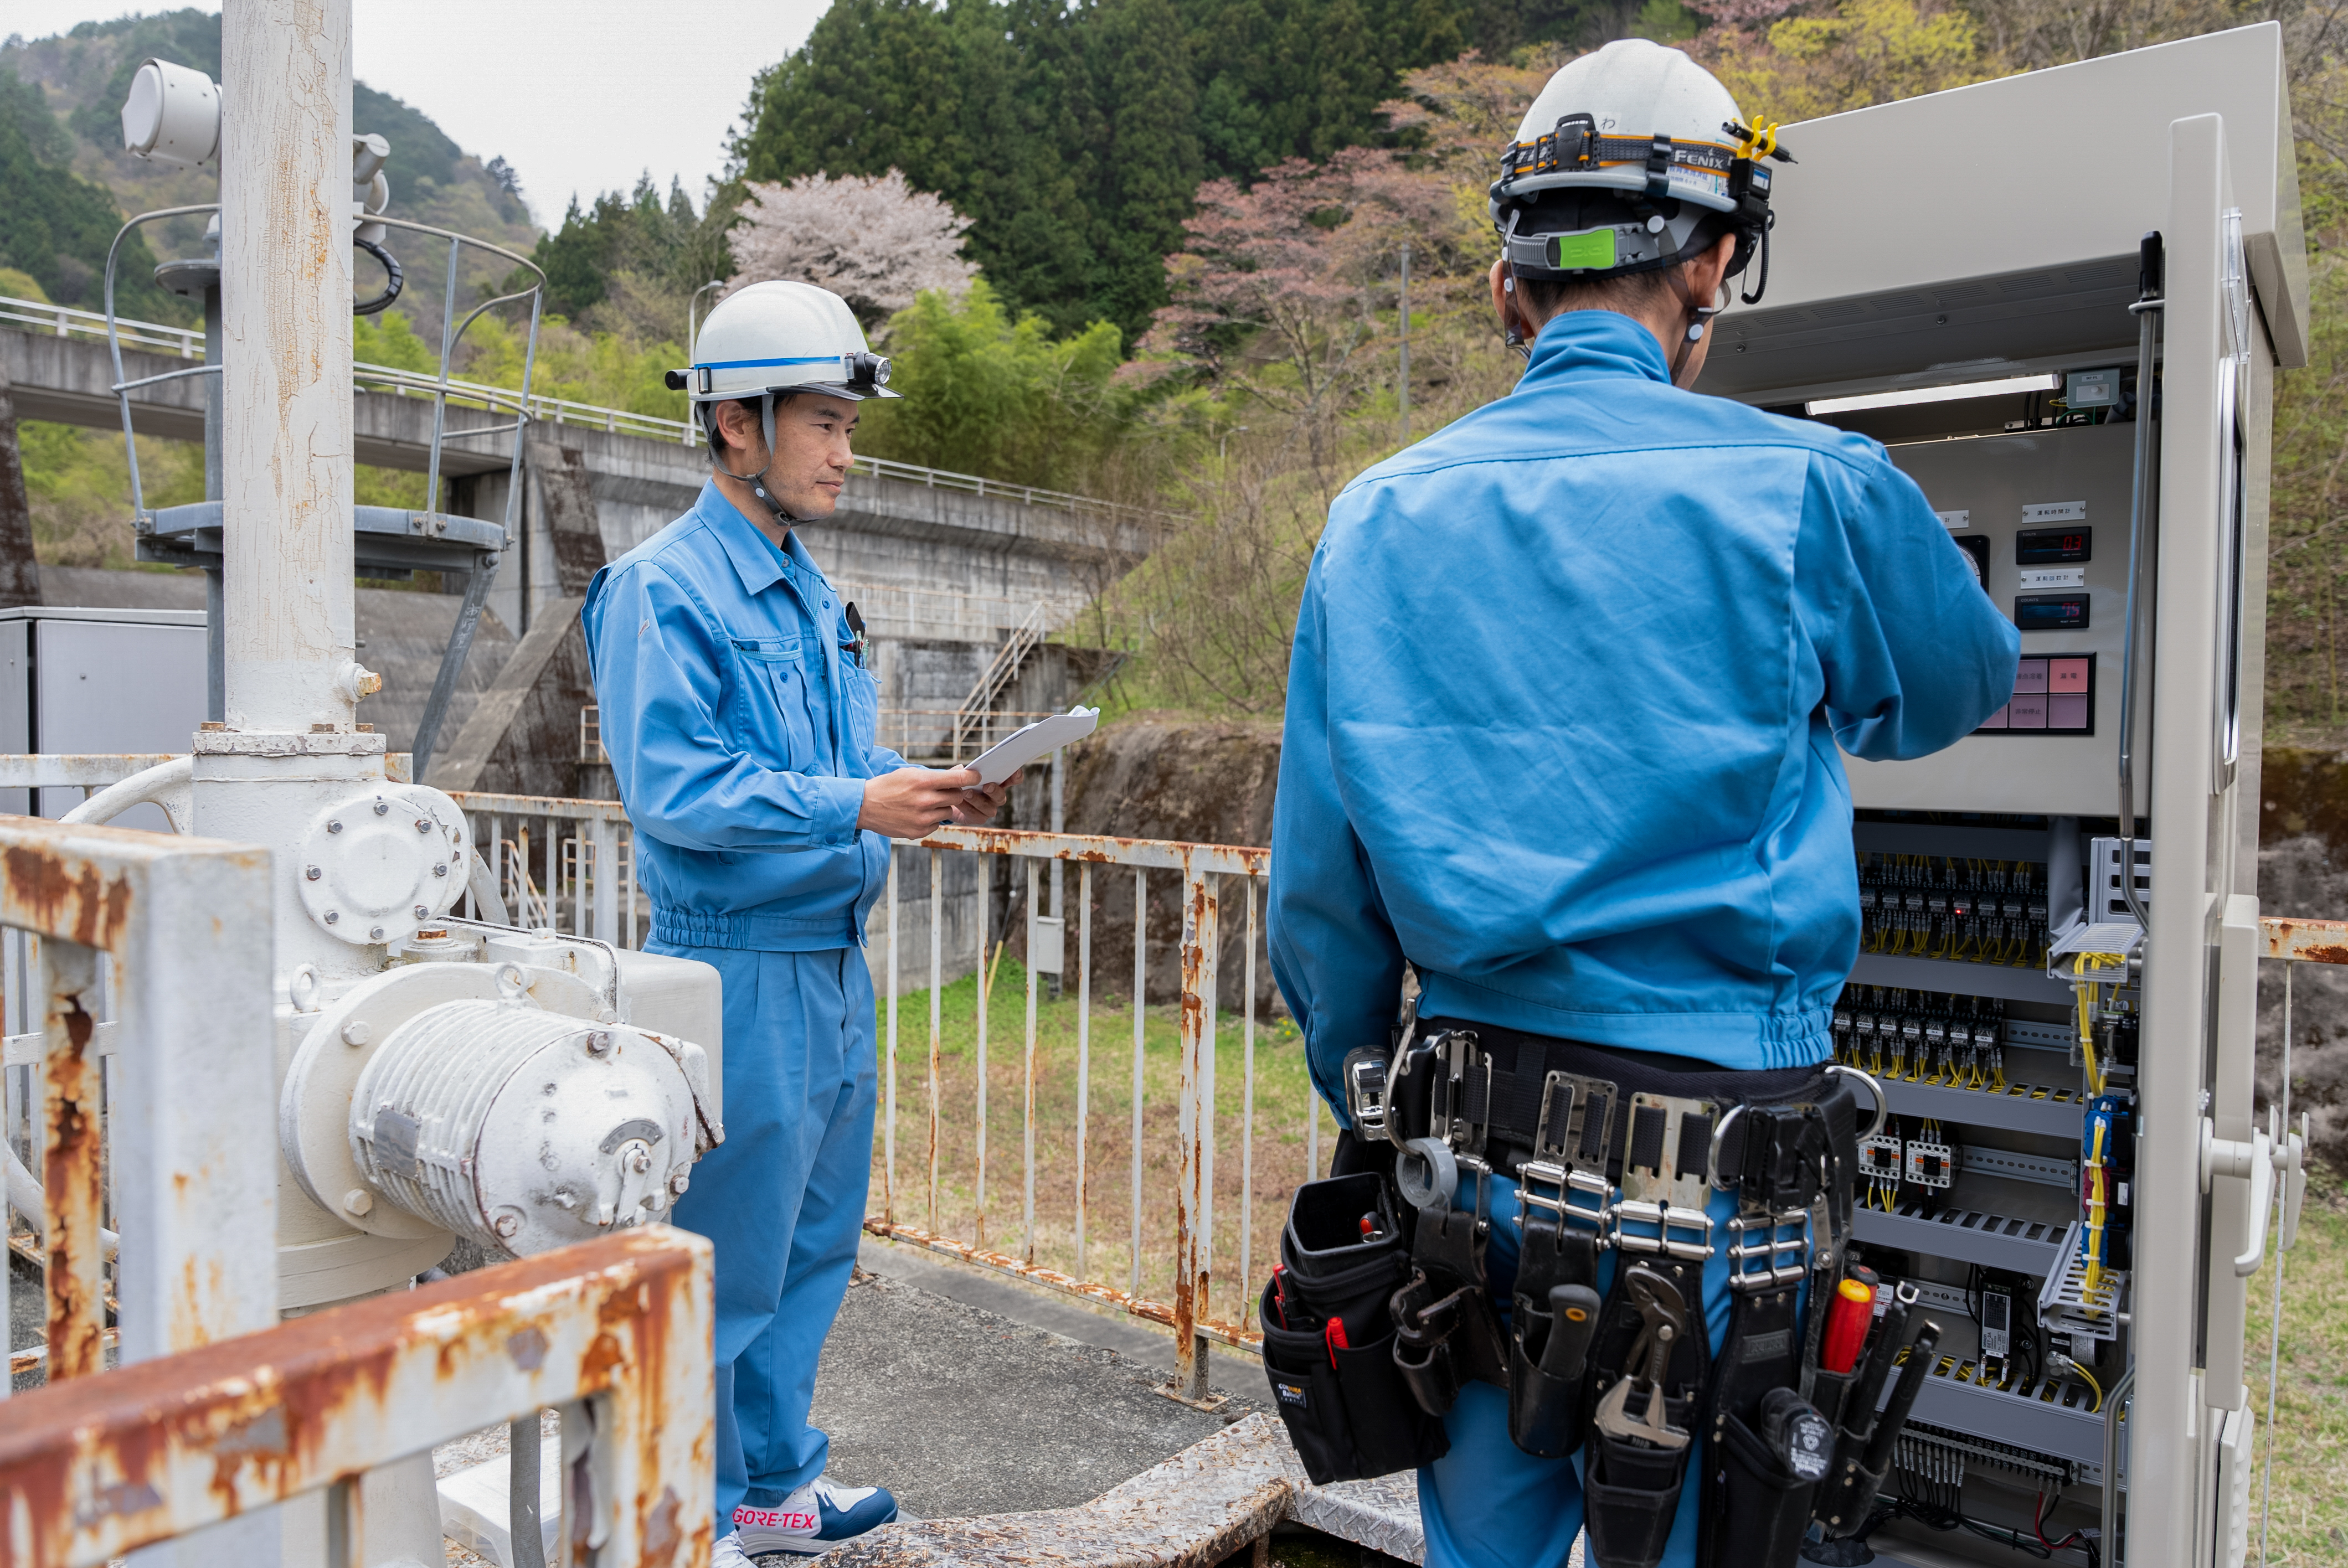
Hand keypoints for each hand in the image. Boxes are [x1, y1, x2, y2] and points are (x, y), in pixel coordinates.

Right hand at [857, 766, 1017, 838]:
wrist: (865, 806)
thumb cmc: (888, 786)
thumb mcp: (909, 773)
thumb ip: (936, 775)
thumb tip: (961, 771)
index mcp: (923, 781)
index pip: (958, 778)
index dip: (971, 777)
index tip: (977, 776)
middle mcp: (925, 800)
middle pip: (957, 796)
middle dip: (955, 792)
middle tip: (945, 790)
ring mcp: (923, 818)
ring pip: (948, 811)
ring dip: (942, 806)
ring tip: (924, 803)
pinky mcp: (919, 831)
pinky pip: (937, 824)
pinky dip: (932, 819)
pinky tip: (917, 814)